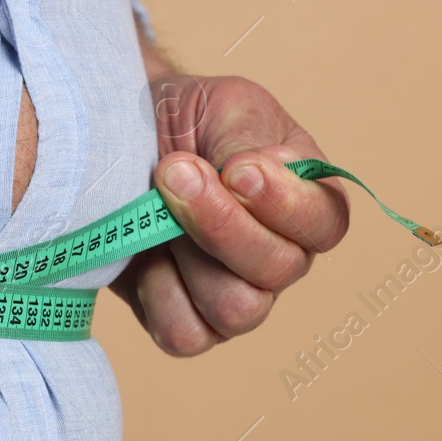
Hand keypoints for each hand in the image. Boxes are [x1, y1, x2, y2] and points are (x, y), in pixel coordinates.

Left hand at [111, 74, 349, 355]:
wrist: (116, 144)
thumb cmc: (183, 121)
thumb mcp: (226, 106)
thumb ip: (249, 140)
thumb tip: (251, 176)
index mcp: (306, 201)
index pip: (325, 224)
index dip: (285, 204)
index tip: (235, 170)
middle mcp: (282, 257)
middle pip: (278, 271)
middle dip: (220, 223)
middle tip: (173, 171)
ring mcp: (240, 297)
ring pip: (237, 309)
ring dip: (188, 255)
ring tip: (157, 210)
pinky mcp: (190, 324)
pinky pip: (186, 334)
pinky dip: (158, 293)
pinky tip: (144, 254)